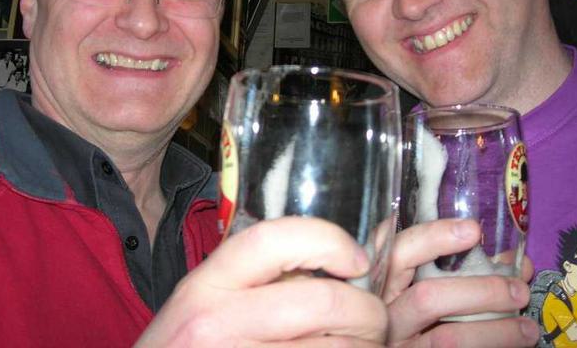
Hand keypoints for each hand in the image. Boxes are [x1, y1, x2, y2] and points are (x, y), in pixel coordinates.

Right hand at [134, 216, 387, 346]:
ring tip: (364, 345)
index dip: (327, 240)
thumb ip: (252, 280)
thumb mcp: (202, 303)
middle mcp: (216, 323)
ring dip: (364, 347)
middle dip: (368, 311)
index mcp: (205, 285)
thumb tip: (336, 265)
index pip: (272, 239)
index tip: (357, 259)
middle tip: (374, 319)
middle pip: (322, 301)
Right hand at [385, 219, 539, 347]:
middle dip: (480, 291)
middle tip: (517, 289)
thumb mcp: (423, 288)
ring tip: (528, 328)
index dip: (432, 237)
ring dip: (496, 331)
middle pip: (427, 298)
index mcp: (382, 282)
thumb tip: (516, 263)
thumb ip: (463, 271)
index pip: (397, 251)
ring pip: (447, 338)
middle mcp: (384, 314)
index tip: (473, 230)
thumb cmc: (417, 317)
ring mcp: (398, 344)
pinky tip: (514, 347)